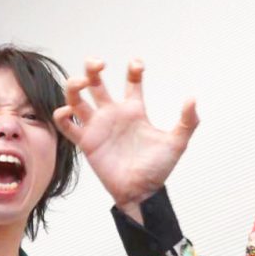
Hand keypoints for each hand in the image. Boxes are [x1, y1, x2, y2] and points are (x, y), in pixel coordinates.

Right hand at [53, 59, 198, 215]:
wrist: (141, 192)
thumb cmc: (157, 170)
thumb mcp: (176, 143)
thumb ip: (187, 121)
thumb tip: (192, 98)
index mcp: (134, 111)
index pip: (131, 81)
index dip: (133, 69)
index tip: (137, 64)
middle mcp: (113, 114)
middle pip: (97, 82)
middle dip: (93, 68)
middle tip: (98, 63)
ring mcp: (97, 126)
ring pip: (77, 98)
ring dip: (74, 86)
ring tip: (82, 82)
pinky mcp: (86, 142)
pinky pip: (66, 125)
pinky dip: (62, 114)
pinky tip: (68, 111)